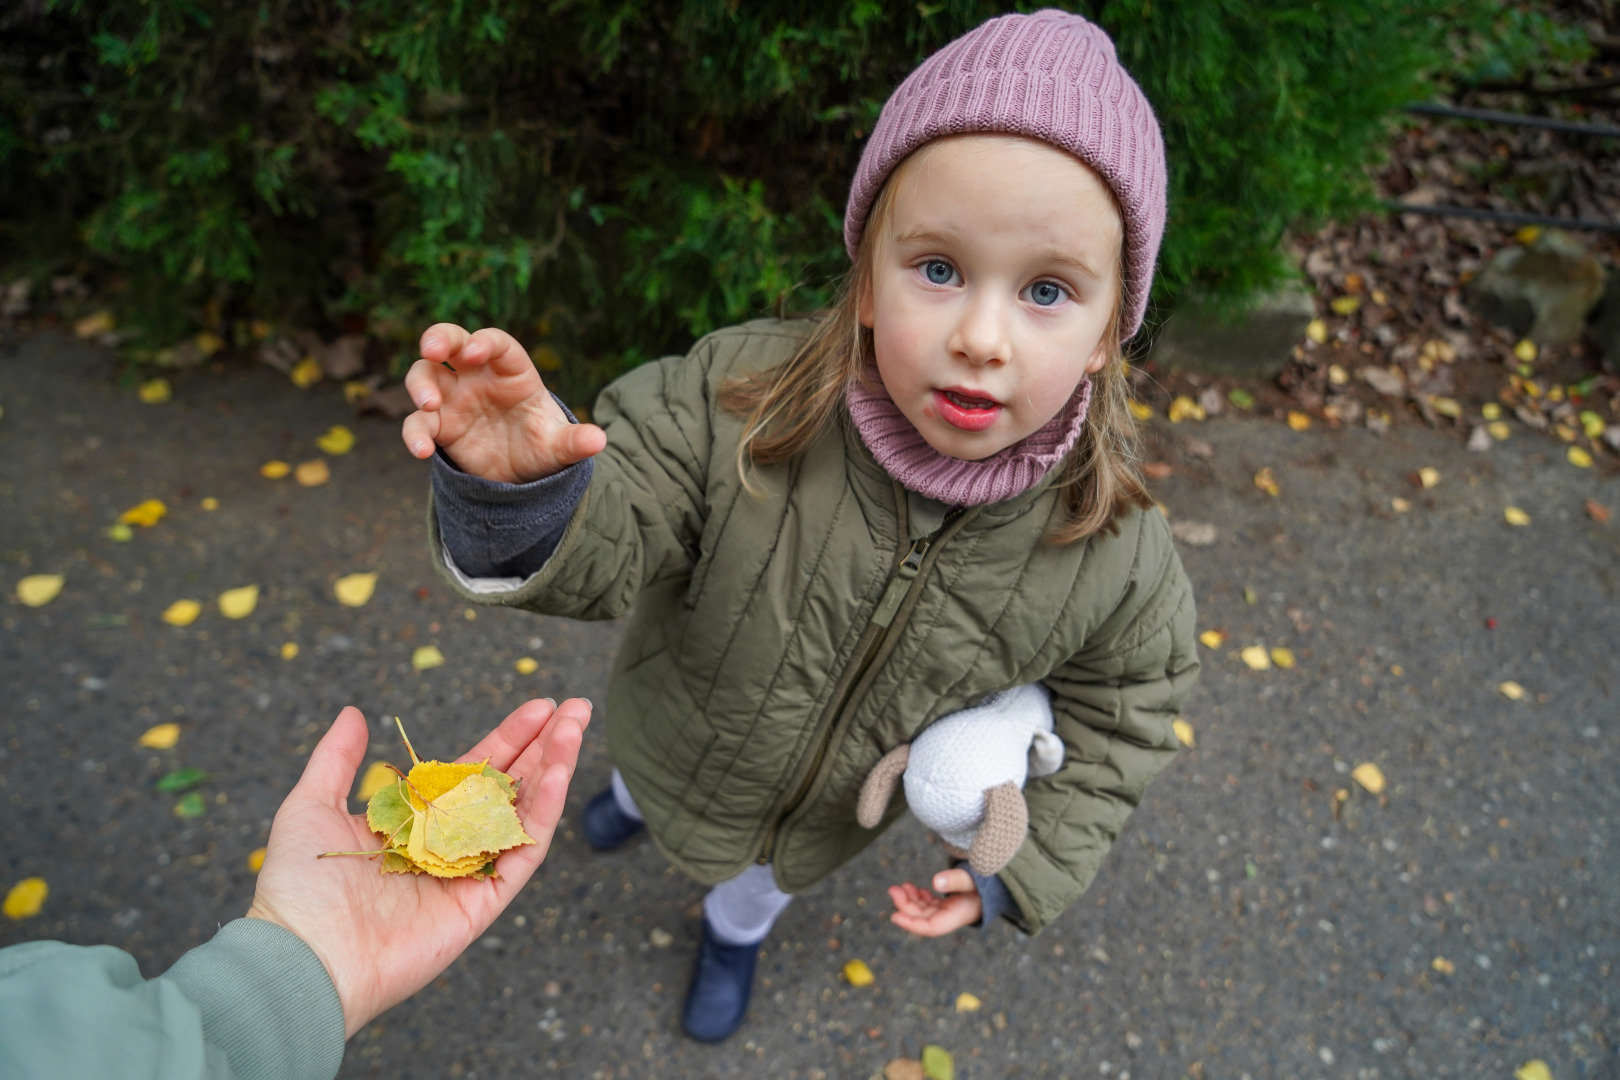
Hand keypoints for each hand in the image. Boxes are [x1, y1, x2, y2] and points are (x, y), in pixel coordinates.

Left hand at [245, 698, 589, 1037]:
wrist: (302, 955)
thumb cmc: (300, 885)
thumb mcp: (311, 803)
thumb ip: (337, 758)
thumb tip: (354, 712)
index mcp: (415, 821)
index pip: (473, 771)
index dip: (508, 739)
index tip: (538, 706)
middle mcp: (448, 845)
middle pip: (508, 787)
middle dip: (545, 746)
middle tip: (576, 708)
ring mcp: (469, 873)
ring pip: (523, 814)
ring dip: (555, 769)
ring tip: (577, 727)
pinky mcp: (482, 902)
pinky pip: (521, 851)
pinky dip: (544, 811)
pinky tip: (559, 774)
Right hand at [401, 324, 605, 483]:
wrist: (522, 475)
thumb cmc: (542, 446)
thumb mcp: (559, 447)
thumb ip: (574, 442)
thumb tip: (599, 440)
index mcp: (512, 371)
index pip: (497, 343)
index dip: (485, 341)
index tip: (475, 351)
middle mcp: (479, 377)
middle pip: (452, 341)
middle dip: (438, 338)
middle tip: (431, 349)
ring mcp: (455, 398)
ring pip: (425, 373)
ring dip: (420, 383)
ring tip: (429, 404)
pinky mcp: (440, 425)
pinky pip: (418, 422)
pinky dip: (414, 432)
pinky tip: (421, 450)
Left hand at [887, 868, 981, 936]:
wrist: (1000, 884)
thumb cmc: (989, 881)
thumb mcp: (974, 878)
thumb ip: (957, 880)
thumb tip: (935, 881)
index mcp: (959, 915)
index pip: (932, 927)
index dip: (912, 924)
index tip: (894, 916)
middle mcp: (952, 917)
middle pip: (924, 918)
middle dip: (906, 906)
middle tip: (894, 889)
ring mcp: (949, 912)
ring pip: (924, 911)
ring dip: (910, 901)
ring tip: (901, 886)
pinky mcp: (948, 905)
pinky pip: (929, 905)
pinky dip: (919, 897)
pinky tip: (913, 888)